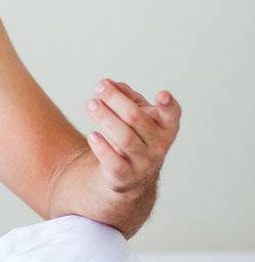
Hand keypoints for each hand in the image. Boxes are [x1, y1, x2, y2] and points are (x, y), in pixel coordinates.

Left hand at [84, 79, 180, 193]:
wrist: (129, 176)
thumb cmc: (134, 135)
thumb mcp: (135, 114)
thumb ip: (125, 96)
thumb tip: (109, 84)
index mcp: (165, 128)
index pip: (172, 116)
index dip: (168, 106)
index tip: (162, 94)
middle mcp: (158, 146)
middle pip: (136, 118)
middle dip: (115, 100)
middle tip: (99, 87)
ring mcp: (143, 163)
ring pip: (124, 138)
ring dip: (104, 118)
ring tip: (91, 104)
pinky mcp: (125, 177)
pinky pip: (114, 161)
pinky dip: (102, 147)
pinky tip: (92, 135)